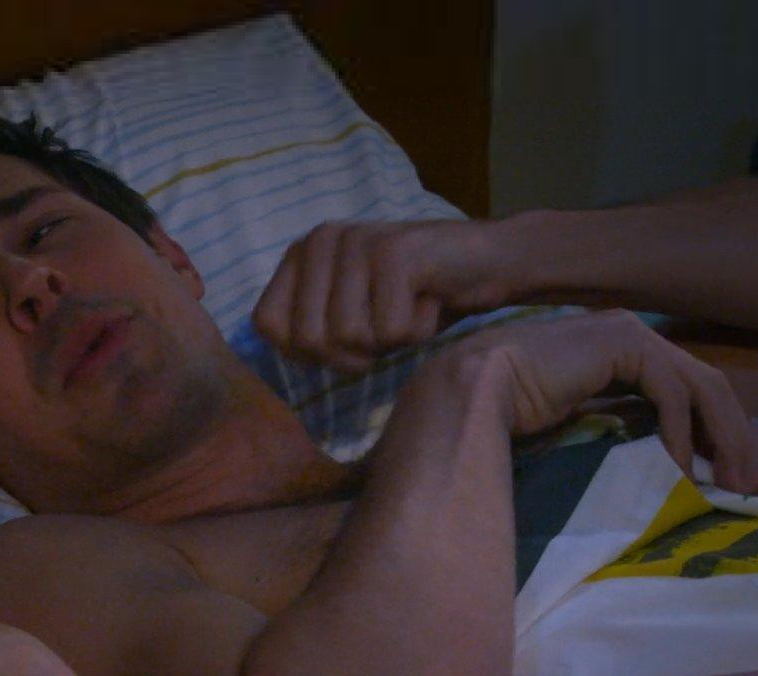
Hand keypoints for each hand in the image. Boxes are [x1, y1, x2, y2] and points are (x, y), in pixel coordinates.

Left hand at [253, 218, 512, 371]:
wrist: (490, 264)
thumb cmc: (414, 300)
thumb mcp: (348, 318)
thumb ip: (308, 329)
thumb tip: (286, 355)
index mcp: (300, 254)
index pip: (267, 326)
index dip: (307, 352)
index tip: (347, 338)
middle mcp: (320, 239)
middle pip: (308, 340)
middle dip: (353, 354)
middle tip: (387, 326)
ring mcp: (356, 241)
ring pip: (348, 338)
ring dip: (387, 343)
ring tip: (408, 309)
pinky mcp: (395, 252)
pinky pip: (390, 331)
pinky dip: (418, 331)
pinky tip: (430, 301)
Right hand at [447, 310, 757, 492]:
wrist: (466, 395)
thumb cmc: (497, 417)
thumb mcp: (570, 424)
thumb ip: (607, 424)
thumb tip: (646, 459)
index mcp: (610, 352)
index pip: (678, 388)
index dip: (707, 431)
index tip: (718, 475)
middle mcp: (625, 335)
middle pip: (701, 385)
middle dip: (730, 436)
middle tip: (747, 483)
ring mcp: (627, 333)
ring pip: (700, 385)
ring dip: (722, 436)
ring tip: (730, 481)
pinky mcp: (625, 343)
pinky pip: (672, 390)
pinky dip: (681, 430)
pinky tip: (679, 465)